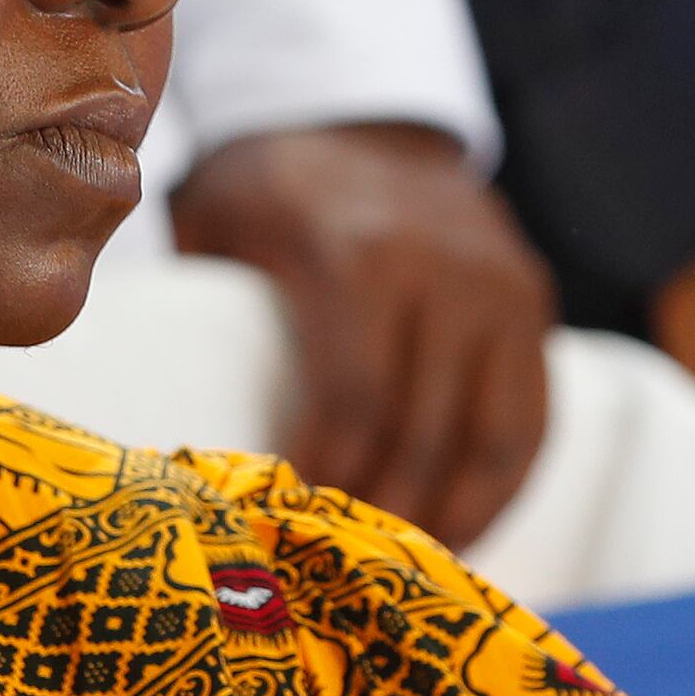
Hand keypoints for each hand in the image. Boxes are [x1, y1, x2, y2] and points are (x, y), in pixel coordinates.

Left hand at [168, 120, 556, 545]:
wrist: (363, 122)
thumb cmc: (267, 191)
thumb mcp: (217, 215)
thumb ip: (194, 302)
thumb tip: (161, 434)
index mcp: (354, 250)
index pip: (355, 398)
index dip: (329, 477)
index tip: (295, 526)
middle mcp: (442, 264)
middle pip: (422, 429)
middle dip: (384, 513)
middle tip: (342, 573)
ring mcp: (500, 283)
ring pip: (491, 435)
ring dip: (450, 516)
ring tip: (403, 568)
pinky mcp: (533, 302)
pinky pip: (532, 416)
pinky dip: (499, 485)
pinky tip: (460, 531)